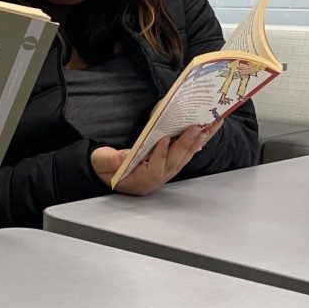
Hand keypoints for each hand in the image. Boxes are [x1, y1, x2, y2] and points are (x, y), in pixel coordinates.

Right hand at [89, 119, 222, 195]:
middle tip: (195, 129)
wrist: (110, 174)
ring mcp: (164, 173)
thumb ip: (113, 159)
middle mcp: (155, 179)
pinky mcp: (169, 166)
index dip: (159, 155)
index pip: (153, 169)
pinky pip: (184, 156)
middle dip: (185, 145)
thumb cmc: (106, 168)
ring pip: (182, 159)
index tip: (163, 140)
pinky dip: (194, 145)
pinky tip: (204, 134)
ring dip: (195, 143)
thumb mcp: (102, 161)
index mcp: (138, 180)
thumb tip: (128, 155)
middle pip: (173, 163)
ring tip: (206, 128)